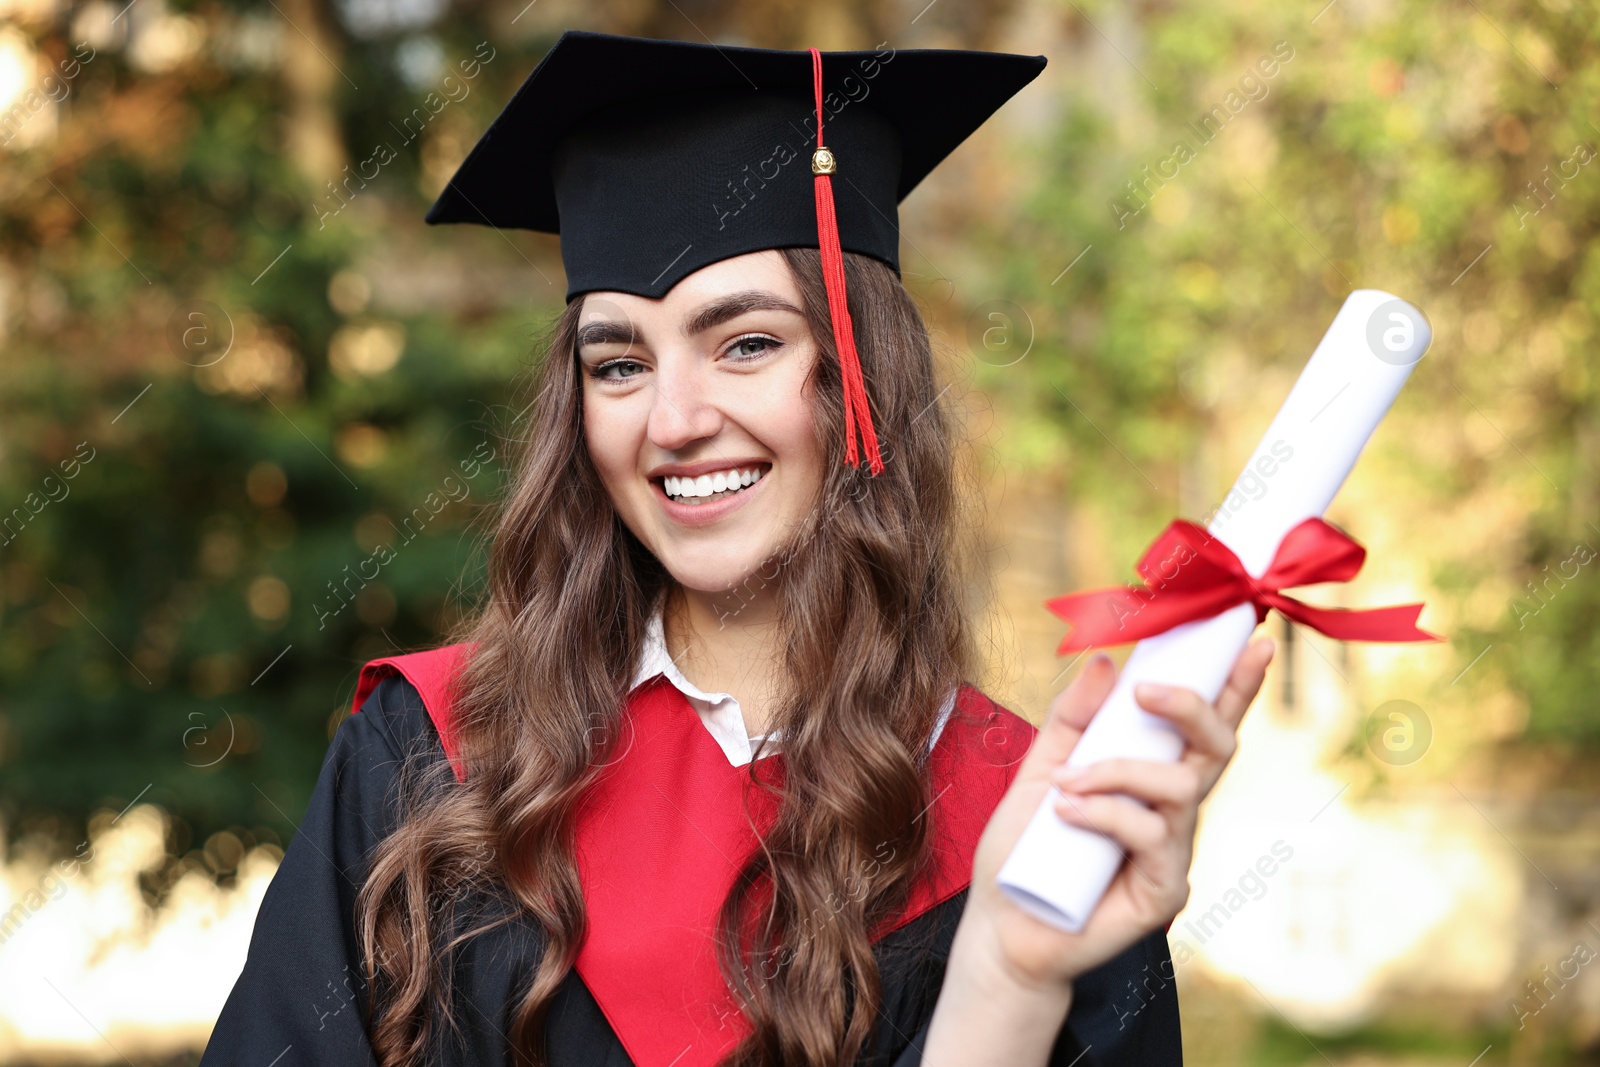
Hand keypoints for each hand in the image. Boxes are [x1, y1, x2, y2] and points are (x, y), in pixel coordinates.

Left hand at [958, 637, 1274, 995]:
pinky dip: (1104, 813)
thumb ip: (1074, 717)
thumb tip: (1106, 660)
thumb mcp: (1042, 767)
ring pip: (1180, 785)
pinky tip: (1066, 816)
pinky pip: (1150, 832)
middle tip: (1145, 690)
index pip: (1204, 724)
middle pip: (1217, 746)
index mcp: (1152, 774)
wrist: (1003, 923)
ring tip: (1066, 784)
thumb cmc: (1026, 848)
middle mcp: (1174, 810)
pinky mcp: (1165, 891)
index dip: (1235, 684)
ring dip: (1118, 771)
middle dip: (1192, 705)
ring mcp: (1175, 851)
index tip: (1254, 638)